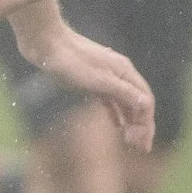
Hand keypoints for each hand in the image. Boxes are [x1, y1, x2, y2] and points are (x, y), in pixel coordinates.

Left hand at [12, 20, 156, 152]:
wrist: (44, 43)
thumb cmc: (69, 61)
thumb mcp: (97, 80)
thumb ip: (122, 92)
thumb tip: (146, 105)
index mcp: (125, 72)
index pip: (145, 101)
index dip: (147, 123)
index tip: (142, 144)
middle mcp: (119, 73)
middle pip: (137, 102)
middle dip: (141, 126)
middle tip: (140, 149)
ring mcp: (105, 76)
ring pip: (124, 102)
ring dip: (130, 122)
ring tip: (130, 142)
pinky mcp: (91, 79)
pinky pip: (110, 99)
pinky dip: (116, 113)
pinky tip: (116, 126)